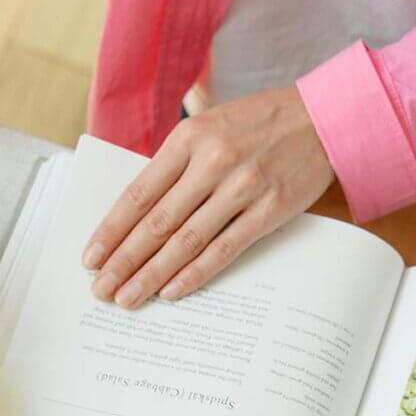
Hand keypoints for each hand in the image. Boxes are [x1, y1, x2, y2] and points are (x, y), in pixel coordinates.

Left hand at [82, 87, 333, 308]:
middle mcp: (213, 162)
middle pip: (157, 223)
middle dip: (124, 261)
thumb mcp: (209, 127)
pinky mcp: (269, 210)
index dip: (111, 230)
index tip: (91, 257)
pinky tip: (171, 291)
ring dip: (152, 275)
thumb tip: (137, 215)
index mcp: (189, 138)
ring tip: (128, 297)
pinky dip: (194, 273)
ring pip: (186, 241)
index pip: (139, 193)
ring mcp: (242, 187)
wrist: (324, 118)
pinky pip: (224, 249)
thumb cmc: (258, 124)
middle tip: (101, 289)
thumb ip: (176, 165)